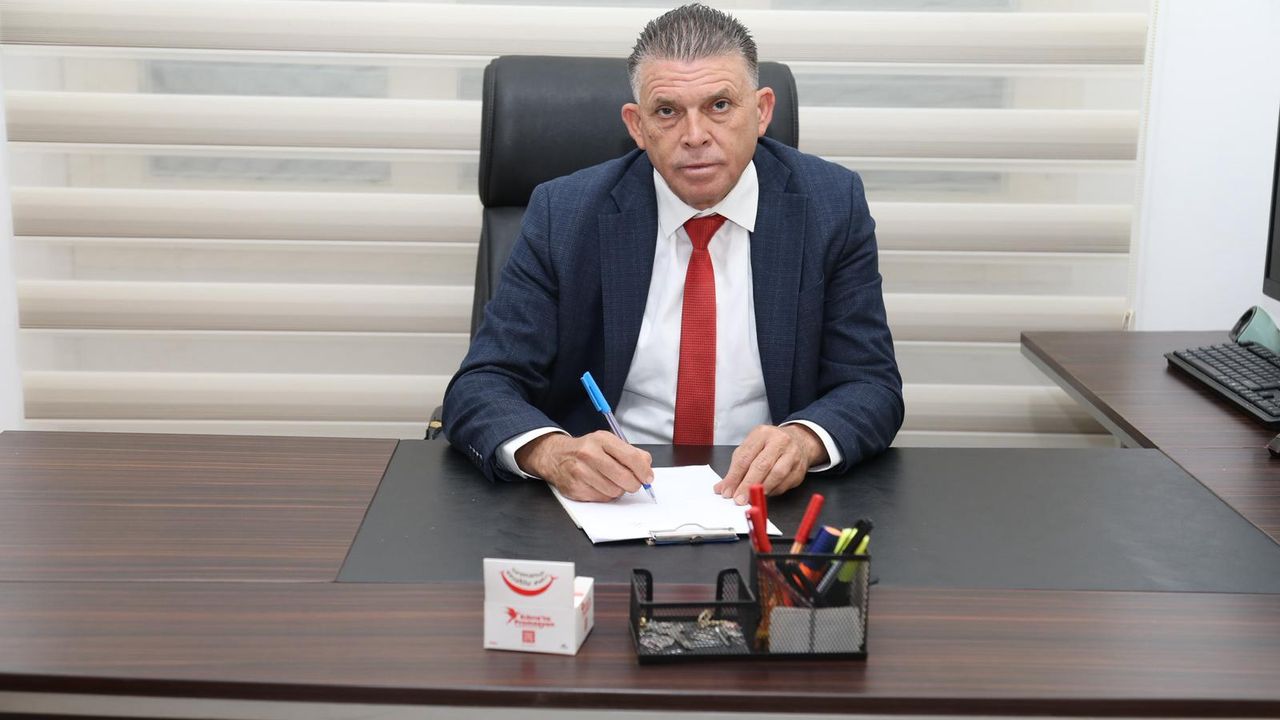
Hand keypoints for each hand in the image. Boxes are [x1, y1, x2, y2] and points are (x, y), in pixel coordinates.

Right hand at [515, 431, 652, 501]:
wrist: (556, 456)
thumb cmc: (586, 450)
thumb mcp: (607, 442)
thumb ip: (630, 452)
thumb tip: (646, 468)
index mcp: (601, 440)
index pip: (631, 457)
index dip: (644, 471)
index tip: (648, 477)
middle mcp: (589, 454)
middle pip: (625, 478)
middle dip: (634, 484)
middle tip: (633, 483)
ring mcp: (581, 472)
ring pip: (614, 491)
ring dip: (618, 490)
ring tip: (612, 481)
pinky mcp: (575, 488)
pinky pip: (602, 499)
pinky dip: (605, 495)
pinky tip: (600, 485)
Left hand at [714, 424, 825, 503]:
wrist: (800, 440)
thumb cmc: (770, 445)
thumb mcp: (751, 448)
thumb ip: (736, 467)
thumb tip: (723, 488)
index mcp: (762, 433)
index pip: (745, 457)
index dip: (734, 476)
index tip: (727, 491)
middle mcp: (779, 441)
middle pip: (762, 465)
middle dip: (748, 485)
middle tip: (738, 499)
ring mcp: (792, 454)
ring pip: (777, 474)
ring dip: (762, 489)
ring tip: (751, 498)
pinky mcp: (800, 469)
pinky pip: (785, 484)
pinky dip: (773, 491)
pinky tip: (765, 493)